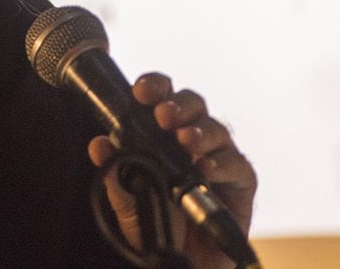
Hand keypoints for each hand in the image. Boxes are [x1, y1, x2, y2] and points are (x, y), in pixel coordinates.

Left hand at [87, 72, 256, 268]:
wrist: (181, 267)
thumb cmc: (156, 229)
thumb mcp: (127, 204)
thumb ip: (116, 175)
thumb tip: (99, 144)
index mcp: (164, 136)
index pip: (163, 99)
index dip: (155, 87)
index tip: (141, 91)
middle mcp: (194, 142)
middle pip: (194, 106)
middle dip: (179, 104)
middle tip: (163, 115)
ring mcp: (220, 161)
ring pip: (217, 130)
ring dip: (200, 131)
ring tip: (184, 140)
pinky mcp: (240, 186)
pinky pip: (238, 166)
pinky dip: (222, 163)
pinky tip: (205, 168)